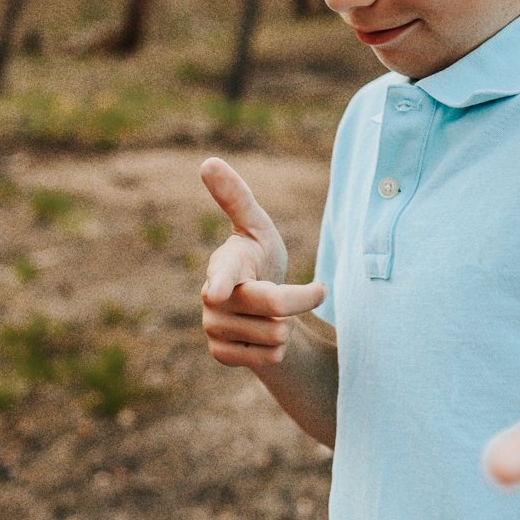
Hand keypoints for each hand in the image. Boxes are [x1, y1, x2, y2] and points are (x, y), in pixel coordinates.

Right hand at [199, 157, 326, 370]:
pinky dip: (277, 348)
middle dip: (302, 299)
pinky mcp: (220, 355)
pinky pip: (270, 358)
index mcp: (224, 264)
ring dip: (286, 326)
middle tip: (312, 290)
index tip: (217, 291)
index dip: (222, 283)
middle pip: (277, 307)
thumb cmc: (259, 257)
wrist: (260, 307)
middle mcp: (212, 299)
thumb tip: (208, 161)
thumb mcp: (257, 226)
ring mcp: (213, 329)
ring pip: (276, 336)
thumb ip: (236, 198)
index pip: (224, 275)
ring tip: (272, 314)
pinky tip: (263, 335)